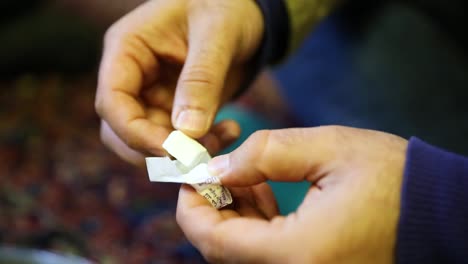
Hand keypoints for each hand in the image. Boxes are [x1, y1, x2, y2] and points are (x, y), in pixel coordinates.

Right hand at [95, 0, 263, 164]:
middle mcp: (134, 75)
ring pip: (152, 140)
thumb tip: (188, 132)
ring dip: (185, 152)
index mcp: (127, 48)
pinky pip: (179, 139)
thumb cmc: (225, 8)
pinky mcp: (175, 107)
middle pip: (125, 129)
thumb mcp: (217, 35)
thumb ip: (201, 80)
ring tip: (223, 138)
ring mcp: (153, 94)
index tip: (172, 151)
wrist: (245, 13)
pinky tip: (229, 131)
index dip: (135, 133)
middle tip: (199, 156)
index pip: (112, 101)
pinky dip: (202, 144)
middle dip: (160, 149)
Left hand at [177, 126, 407, 262]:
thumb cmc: (393, 179)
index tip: (189, 176)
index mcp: (299, 252)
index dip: (192, 207)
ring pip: (242, 256)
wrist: (439, 212)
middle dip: (210, 208)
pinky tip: (264, 196)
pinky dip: (253, 228)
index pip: (217, 242)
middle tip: (215, 169)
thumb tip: (216, 169)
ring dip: (231, 216)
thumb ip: (264, 154)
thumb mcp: (328, 149)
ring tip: (246, 177)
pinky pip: (266, 257)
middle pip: (224, 252)